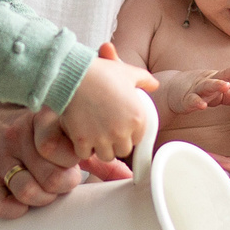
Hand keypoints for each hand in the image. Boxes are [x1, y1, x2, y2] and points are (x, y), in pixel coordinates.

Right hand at [0, 87, 106, 219]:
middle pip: (52, 177)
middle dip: (64, 186)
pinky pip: (0, 205)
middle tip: (63, 180)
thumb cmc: (32, 130)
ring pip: (27, 191)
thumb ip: (95, 155)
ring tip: (45, 191)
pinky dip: (15, 210)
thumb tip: (129, 177)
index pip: (65, 148)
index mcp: (43, 121)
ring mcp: (1, 158)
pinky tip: (23, 201)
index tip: (76, 159)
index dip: (76, 161)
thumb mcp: (62, 133)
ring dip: (42, 199)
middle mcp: (20, 137)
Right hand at [59, 43, 158, 165]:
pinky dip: (83, 148)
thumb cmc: (101, 73)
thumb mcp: (128, 73)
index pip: (137, 139)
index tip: (119, 126)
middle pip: (123, 150)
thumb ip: (145, 80)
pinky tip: (81, 136)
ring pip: (106, 156)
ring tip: (95, 135)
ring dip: (101, 148)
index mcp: (137, 118)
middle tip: (107, 132)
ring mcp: (102, 138)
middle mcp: (122, 132)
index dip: (128, 134)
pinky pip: (85, 154)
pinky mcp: (83, 141)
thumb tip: (154, 85)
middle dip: (116, 144)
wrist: (74, 75)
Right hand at [156, 61, 229, 117]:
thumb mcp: (220, 96)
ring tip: (226, 85)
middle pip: (226, 74)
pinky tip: (202, 106)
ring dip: (217, 85)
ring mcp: (198, 89)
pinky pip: (192, 101)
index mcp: (220, 79)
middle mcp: (210, 81)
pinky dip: (197, 103)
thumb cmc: (199, 90)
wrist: (172, 91)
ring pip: (208, 86)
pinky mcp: (186, 99)